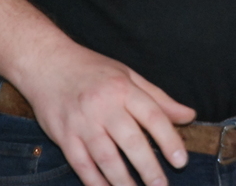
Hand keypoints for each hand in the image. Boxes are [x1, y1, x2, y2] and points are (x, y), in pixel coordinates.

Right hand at [16, 41, 196, 185]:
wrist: (46, 62)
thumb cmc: (92, 69)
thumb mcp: (128, 75)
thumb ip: (159, 99)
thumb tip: (189, 116)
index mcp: (123, 88)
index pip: (152, 116)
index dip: (169, 139)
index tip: (180, 161)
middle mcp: (103, 106)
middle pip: (130, 141)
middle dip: (148, 167)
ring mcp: (81, 122)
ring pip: (105, 157)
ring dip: (122, 180)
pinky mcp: (63, 135)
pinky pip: (80, 163)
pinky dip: (94, 181)